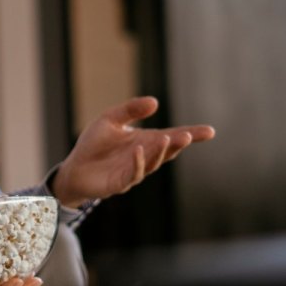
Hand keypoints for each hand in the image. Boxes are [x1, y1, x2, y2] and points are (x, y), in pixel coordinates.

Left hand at [52, 96, 214, 205]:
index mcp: (146, 141)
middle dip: (178, 143)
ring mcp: (134, 171)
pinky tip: (139, 150)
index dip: (192, 134)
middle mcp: (145, 157)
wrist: (75, 167)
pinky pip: (132, 173)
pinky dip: (138, 163)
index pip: (173, 137)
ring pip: (152, 162)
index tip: (210, 131)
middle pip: (167, 151)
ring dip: (160, 151)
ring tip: (167, 138)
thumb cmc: (94, 144)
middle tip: (188, 135)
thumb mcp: (110, 119)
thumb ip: (131, 110)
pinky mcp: (120, 182)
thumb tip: (155, 102)